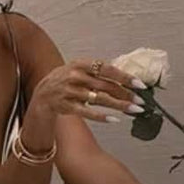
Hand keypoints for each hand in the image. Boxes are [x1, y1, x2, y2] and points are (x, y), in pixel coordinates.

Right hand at [29, 58, 147, 124]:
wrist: (42, 94)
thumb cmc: (66, 81)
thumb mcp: (80, 70)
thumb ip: (99, 72)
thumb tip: (126, 77)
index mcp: (81, 64)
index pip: (107, 69)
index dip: (125, 77)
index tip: (139, 84)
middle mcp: (75, 76)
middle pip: (106, 85)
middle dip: (126, 94)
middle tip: (141, 101)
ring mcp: (70, 91)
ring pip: (100, 99)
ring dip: (119, 105)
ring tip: (134, 110)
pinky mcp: (67, 106)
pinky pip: (87, 112)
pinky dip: (102, 116)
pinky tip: (114, 120)